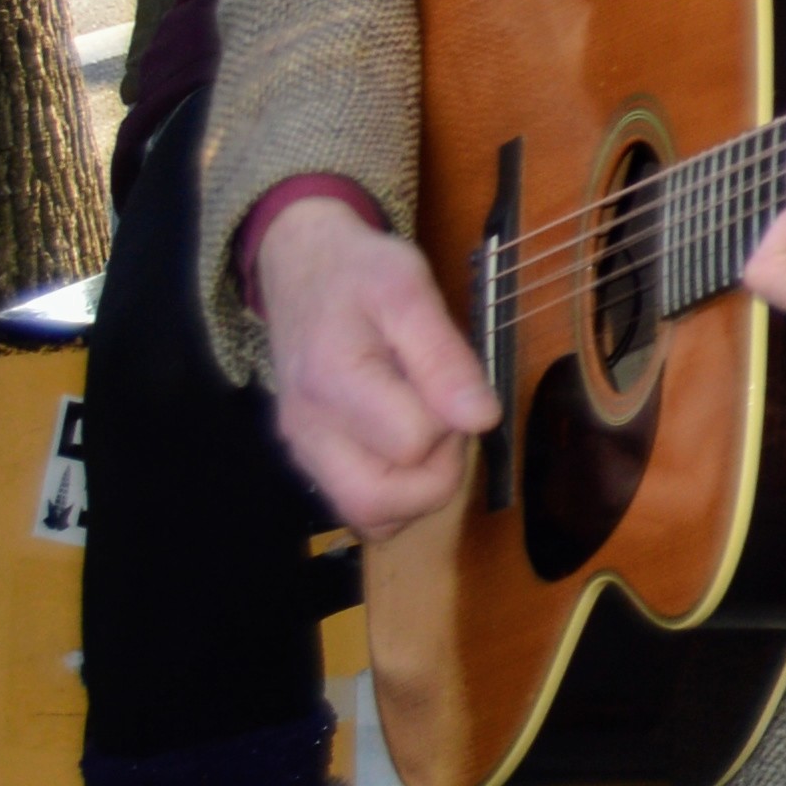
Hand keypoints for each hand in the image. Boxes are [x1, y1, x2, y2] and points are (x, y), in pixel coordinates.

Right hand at [253, 189, 493, 533]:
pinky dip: (395, 492)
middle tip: (449, 422)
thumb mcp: (410, 291)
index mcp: (334, 381)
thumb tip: (482, 419)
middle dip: (437, 477)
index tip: (454, 384)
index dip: (450, 422)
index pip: (411, 444)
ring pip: (367, 516)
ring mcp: (303, 448)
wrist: (302, 269)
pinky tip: (408, 444)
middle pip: (377, 503)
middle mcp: (308, 428)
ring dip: (418, 490)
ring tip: (429, 429)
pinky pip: (357, 505)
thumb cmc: (360, 273)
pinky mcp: (308, 456)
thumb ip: (444, 358)